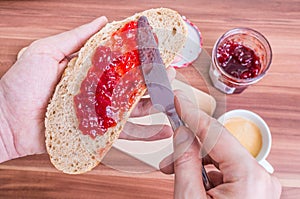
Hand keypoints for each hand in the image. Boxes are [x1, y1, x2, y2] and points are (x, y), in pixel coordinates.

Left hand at [0, 16, 171, 162]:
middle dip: (150, 79)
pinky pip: (122, 132)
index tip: (154, 49)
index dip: (135, 54)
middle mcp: (94, 89)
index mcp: (85, 68)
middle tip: (169, 75)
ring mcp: (97, 111)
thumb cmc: (20, 85)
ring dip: (152, 104)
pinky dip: (142, 132)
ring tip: (170, 100)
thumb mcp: (45, 52)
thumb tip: (101, 21)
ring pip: (130, 107)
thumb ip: (74, 37)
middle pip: (128, 84)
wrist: (6, 123)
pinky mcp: (96, 131)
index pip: (117, 58)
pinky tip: (159, 129)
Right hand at [160, 91, 281, 198]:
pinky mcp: (256, 190)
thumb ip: (185, 161)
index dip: (192, 114)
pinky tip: (196, 185)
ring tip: (178, 175)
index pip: (215, 133)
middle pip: (219, 146)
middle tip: (168, 157)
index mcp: (250, 177)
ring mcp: (261, 184)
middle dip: (190, 148)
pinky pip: (228, 171)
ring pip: (222, 159)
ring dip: (197, 163)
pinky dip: (209, 174)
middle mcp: (262, 177)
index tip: (179, 100)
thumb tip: (182, 134)